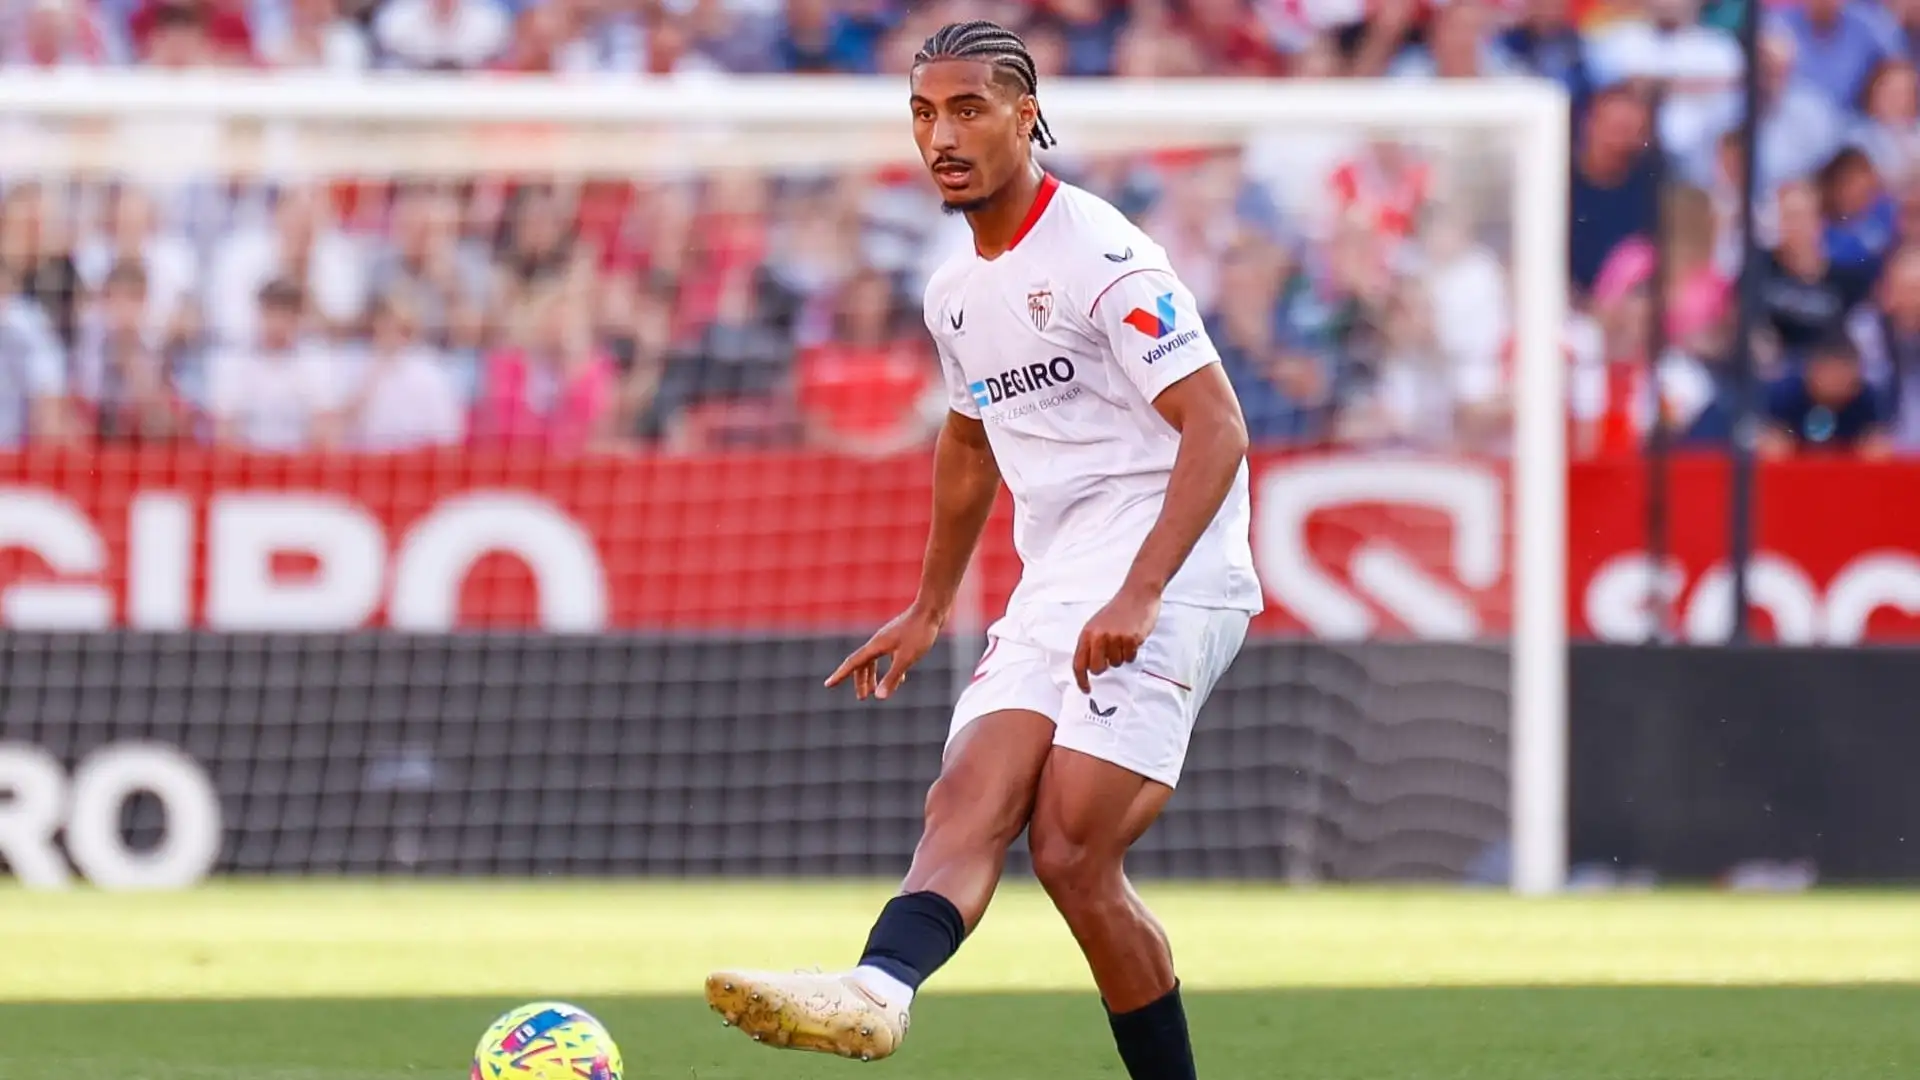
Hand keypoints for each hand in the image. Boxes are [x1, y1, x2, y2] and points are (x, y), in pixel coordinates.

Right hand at [825, 604, 943, 700]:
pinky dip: (890, 670)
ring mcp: (889, 639)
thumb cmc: (919, 632)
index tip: (828, 685)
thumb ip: (892, 678)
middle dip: (861, 681)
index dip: (840, 675)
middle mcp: (879, 642)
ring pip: (875, 660)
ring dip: (873, 676)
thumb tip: (879, 698)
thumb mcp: (906, 658)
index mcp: (876, 646)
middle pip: (863, 664)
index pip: (853, 663)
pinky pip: (889, 657)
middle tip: (862, 698)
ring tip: (876, 691)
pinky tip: (901, 679)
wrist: (932, 609)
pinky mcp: (901, 639)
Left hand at [1073, 586, 1160, 692]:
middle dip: (1104, 667)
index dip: (1081, 679)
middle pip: (1097, 668)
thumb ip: (1092, 644)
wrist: (1137, 594)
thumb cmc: (1118, 610)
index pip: (1078, 663)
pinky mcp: (1130, 639)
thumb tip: (1089, 666)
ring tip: (1123, 639)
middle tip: (1111, 655)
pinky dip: (1131, 652)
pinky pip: (1129, 658)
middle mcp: (1099, 636)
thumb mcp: (1097, 624)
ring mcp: (1115, 638)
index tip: (1086, 688)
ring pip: (1115, 664)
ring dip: (1120, 656)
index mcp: (1087, 633)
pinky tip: (1132, 638)